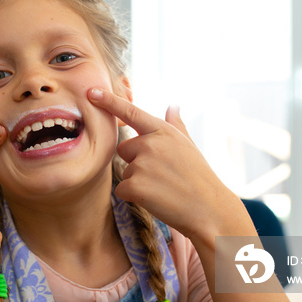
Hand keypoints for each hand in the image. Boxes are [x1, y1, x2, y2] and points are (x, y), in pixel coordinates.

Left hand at [88, 88, 246, 241]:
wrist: (209, 209)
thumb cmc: (199, 178)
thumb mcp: (189, 146)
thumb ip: (175, 125)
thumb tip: (173, 106)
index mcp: (163, 131)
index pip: (131, 112)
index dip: (109, 101)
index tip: (91, 92)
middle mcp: (151, 143)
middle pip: (124, 149)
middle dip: (136, 162)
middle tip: (161, 175)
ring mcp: (143, 164)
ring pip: (126, 172)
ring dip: (139, 183)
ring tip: (163, 188)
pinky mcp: (136, 186)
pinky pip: (122, 190)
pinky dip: (134, 197)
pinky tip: (156, 200)